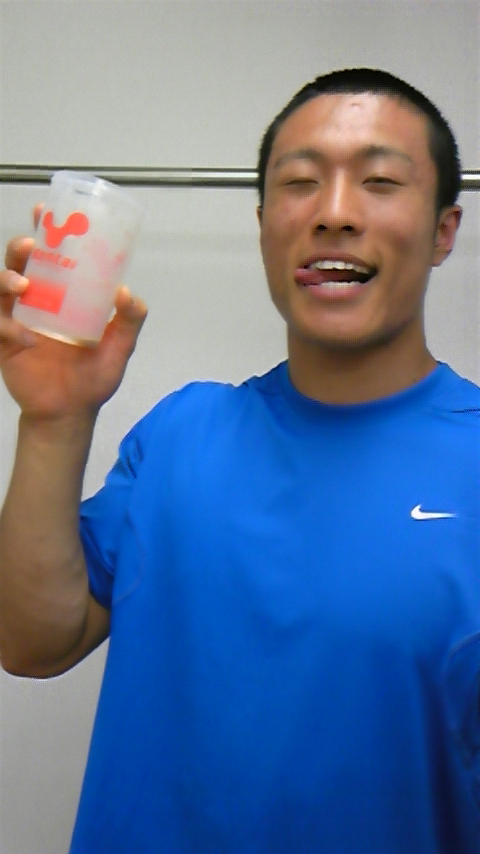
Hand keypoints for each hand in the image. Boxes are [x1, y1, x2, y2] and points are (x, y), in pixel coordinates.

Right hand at [0, 205, 147, 419]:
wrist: (72, 413)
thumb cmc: (94, 377)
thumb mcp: (120, 346)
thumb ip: (130, 320)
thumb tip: (127, 292)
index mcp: (63, 296)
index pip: (52, 257)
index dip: (45, 232)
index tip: (45, 211)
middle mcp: (37, 302)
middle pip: (20, 264)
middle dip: (21, 248)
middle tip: (31, 244)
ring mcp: (18, 321)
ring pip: (1, 289)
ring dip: (7, 279)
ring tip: (24, 284)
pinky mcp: (5, 344)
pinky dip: (9, 328)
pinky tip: (27, 338)